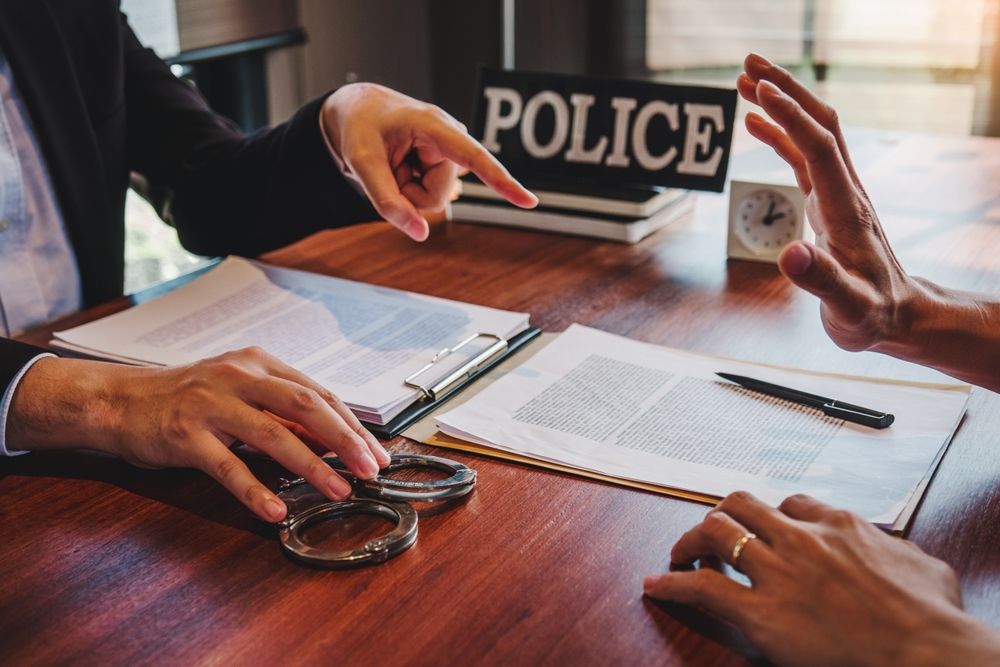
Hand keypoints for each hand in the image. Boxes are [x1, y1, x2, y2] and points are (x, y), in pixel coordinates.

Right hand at [8, 348, 390, 521]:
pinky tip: (275, 510)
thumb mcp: (240, 393)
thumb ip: (281, 412)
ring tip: (338, 490)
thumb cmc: (187, 398)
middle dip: (345, 439)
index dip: (352, 425)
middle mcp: (239, 376)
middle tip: (371, 468)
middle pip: (306, 406)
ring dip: (312, 465)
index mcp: (259, 364)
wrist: (119, 400)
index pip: (318, 394)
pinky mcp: (185, 434)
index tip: (376, 452)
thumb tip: (332, 440)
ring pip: (273, 434)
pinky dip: (254, 489)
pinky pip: (227, 466)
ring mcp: (211, 404)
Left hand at [322, 83, 537, 240]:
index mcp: (435, 126)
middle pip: (438, 196)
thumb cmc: (360, 128)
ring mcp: (451, 152)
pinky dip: (412, 188)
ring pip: (435, 199)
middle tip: (388, 166)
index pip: (475, 158)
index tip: (529, 202)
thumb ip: (387, 201)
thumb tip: (421, 235)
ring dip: (408, 190)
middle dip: (408, 193)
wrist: (360, 111)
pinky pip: (433, 195)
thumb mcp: (361, 164)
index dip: (502, 182)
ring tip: (395, 162)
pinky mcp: (447, 164)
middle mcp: (452, 138)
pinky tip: (405, 165)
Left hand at [644, 492, 999, 666]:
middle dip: (720, 516)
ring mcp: (778, 572)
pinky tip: (657, 585)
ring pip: (716, 532)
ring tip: (680, 555)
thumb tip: (896, 552)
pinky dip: (672, 584)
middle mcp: (802, 539)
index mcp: (840, 525)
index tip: (762, 527)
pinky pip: (702, 587)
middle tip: (710, 535)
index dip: (771, 516)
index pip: (791, 502)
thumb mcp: (923, 568)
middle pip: (741, 504)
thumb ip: (895, 551)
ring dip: (690, 541)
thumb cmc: (932, 620)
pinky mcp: (761, 613)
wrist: (928, 654)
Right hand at [736, 53, 925, 353]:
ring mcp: (836, 193)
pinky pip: (801, 155)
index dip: (789, 117)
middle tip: (748, 64)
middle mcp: (844, 191)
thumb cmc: (871, 313)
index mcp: (845, 208)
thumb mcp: (847, 304)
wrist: (895, 314)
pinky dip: (777, 133)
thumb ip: (820, 280)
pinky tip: (754, 122)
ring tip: (744, 81)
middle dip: (786, 89)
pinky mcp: (826, 202)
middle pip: (818, 123)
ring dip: (781, 102)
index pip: (818, 147)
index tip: (759, 92)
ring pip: (810, 132)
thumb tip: (791, 256)